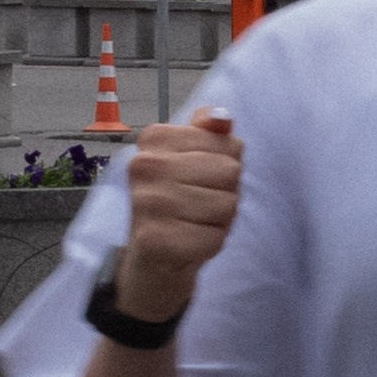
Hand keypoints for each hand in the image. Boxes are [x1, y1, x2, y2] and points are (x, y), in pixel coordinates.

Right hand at [116, 107, 242, 325]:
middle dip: (225, 193)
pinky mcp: (158, 238)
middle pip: (231, 172)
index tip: (199, 179)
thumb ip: (208, 135)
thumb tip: (223, 116)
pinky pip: (217, 236)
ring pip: (227, 204)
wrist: (151, 261)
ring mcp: (149, 202)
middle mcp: (145, 166)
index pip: (230, 144)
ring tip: (193, 223)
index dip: (226, 167)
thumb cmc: (175, 204)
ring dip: (220, 220)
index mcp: (154, 139)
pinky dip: (211, 243)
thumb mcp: (190, 161)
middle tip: (197, 206)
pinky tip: (189, 243)